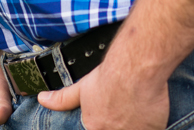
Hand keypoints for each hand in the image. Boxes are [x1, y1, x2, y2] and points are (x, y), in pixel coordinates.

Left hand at [38, 60, 169, 129]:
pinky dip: (151, 124)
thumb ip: (62, 99)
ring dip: (133, 123)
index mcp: (94, 128)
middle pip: (115, 129)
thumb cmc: (109, 77)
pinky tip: (150, 112)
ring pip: (132, 129)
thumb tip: (42, 99)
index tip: (110, 116)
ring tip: (134, 110)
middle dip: (119, 123)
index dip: (104, 122)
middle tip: (123, 110)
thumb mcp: (82, 88)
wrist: (134, 69)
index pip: (96, 127)